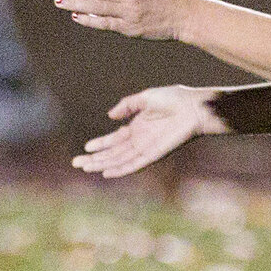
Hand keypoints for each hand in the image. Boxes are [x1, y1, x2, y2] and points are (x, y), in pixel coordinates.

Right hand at [71, 85, 228, 177]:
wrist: (193, 107)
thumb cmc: (175, 99)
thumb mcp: (146, 98)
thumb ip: (127, 105)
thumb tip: (110, 116)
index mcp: (138, 127)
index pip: (115, 139)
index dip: (100, 144)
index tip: (86, 147)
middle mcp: (140, 140)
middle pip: (113, 152)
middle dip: (95, 157)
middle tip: (76, 163)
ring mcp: (146, 147)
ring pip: (119, 160)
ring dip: (102, 164)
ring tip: (86, 167)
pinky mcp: (154, 153)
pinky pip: (134, 164)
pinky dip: (120, 169)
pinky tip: (107, 173)